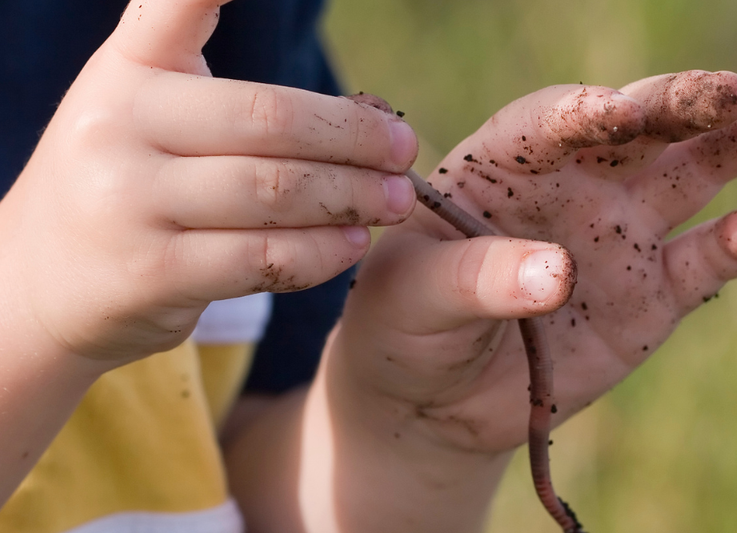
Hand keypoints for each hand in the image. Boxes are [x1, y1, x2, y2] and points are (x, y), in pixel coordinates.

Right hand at [0, 0, 417, 362]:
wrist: (43, 281)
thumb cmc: (126, 187)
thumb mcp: (147, 117)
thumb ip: (233, 103)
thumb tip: (365, 115)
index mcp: (129, 70)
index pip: (178, 3)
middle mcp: (120, 123)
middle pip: (270, 119)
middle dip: (354, 137)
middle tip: (402, 150)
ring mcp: (128, 201)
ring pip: (275, 192)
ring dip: (352, 198)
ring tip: (394, 201)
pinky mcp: (152, 272)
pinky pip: (264, 258)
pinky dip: (322, 253)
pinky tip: (351, 244)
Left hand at [328, 71, 736, 456]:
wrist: (430, 396)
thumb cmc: (403, 324)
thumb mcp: (412, 296)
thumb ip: (475, 277)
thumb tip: (559, 272)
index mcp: (504, 165)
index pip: (552, 120)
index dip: (586, 111)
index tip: (616, 114)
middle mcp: (571, 186)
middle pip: (637, 129)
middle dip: (683, 104)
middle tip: (732, 93)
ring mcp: (616, 237)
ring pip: (688, 177)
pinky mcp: (647, 296)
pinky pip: (697, 264)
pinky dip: (729, 248)